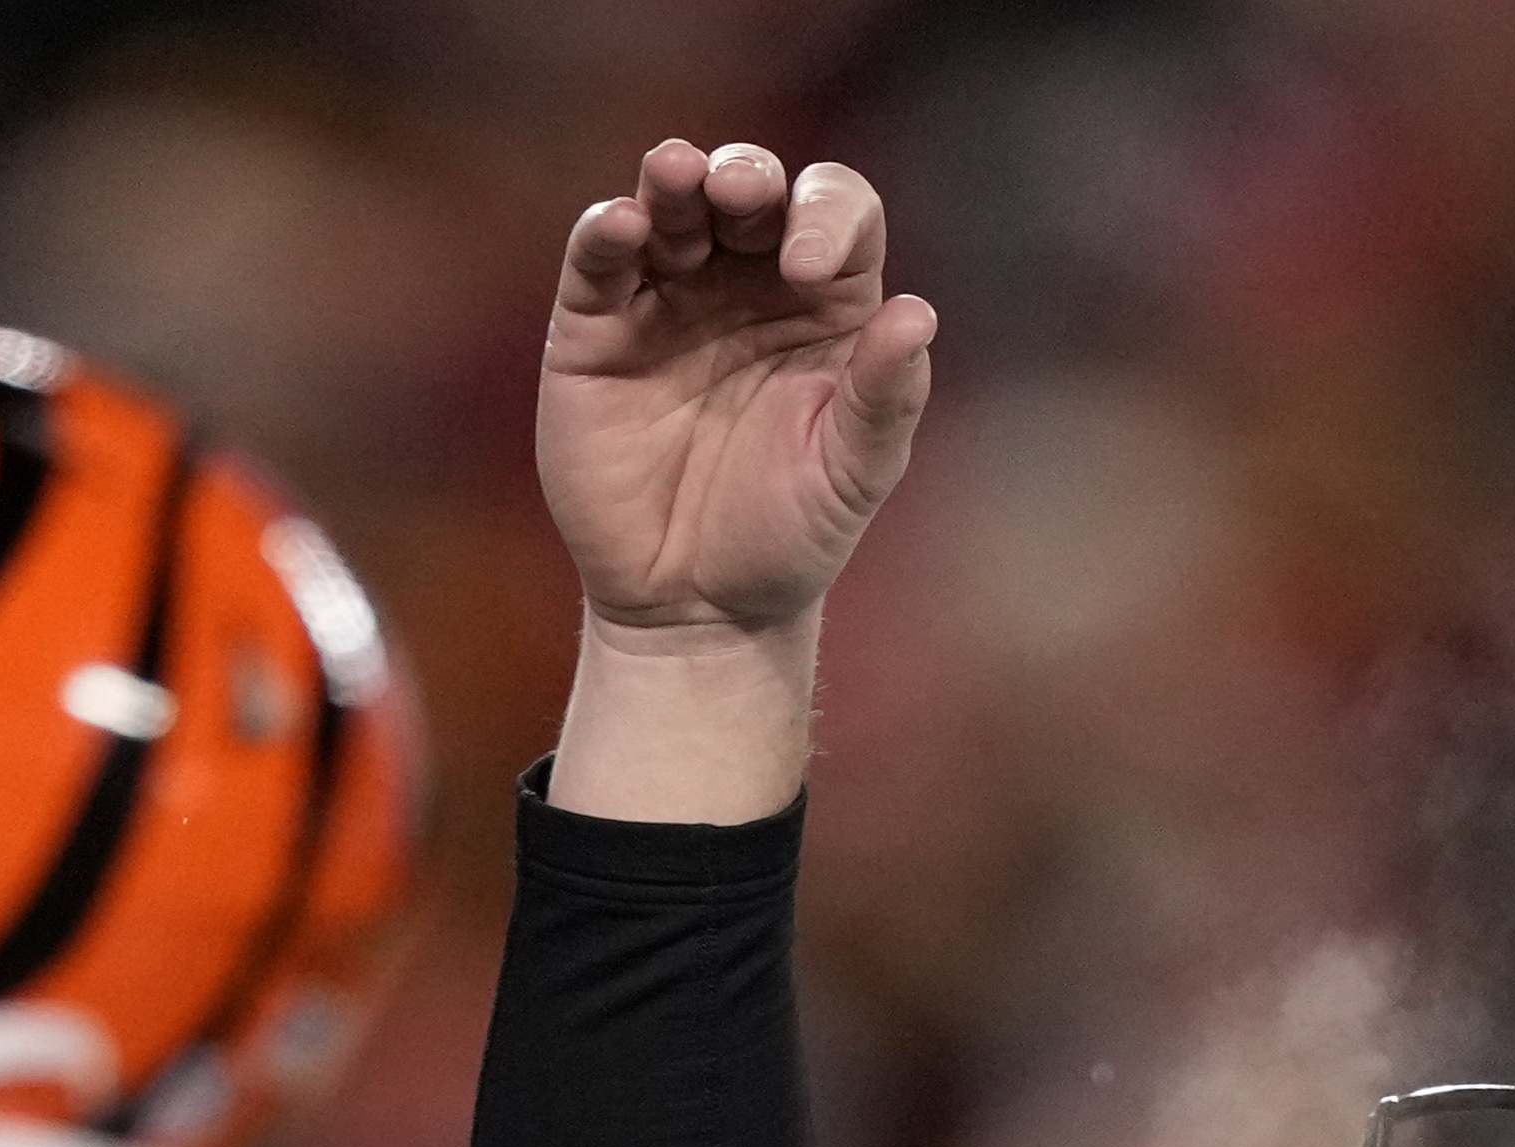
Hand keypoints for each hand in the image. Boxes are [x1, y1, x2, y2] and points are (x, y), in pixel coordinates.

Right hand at [540, 139, 935, 653]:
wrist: (696, 606)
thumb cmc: (788, 536)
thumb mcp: (852, 474)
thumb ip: (885, 397)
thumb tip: (917, 316)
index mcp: (825, 305)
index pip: (837, 216)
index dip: (827, 217)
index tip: (809, 269)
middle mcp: (747, 283)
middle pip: (751, 190)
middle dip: (746, 175)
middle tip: (740, 192)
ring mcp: (668, 297)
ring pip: (671, 205)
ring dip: (675, 179)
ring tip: (677, 172)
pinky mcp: (597, 327)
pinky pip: (598, 260)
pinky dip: (606, 231)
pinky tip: (621, 224)